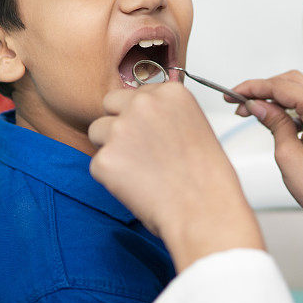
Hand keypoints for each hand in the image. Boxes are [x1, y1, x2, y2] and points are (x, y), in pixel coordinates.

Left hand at [88, 82, 264, 271]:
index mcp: (170, 92)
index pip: (136, 93)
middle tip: (137, 150)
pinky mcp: (105, 159)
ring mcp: (121, 129)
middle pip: (110, 104)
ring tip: (138, 170)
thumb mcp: (194, 126)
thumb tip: (142, 118)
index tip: (150, 133)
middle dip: (118, 123)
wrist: (204, 210)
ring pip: (97, 131)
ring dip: (111, 148)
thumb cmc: (206, 176)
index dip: (140, 116)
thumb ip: (165, 113)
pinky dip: (110, 177)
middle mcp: (143, 103)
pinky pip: (97, 164)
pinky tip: (136, 186)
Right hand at [230, 70, 302, 244]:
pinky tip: (272, 117)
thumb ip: (273, 122)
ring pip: (300, 91)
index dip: (254, 88)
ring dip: (275, 97)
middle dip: (263, 89)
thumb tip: (257, 105)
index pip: (281, 86)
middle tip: (239, 101)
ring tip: (251, 110)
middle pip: (291, 82)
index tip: (233, 93)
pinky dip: (289, 107)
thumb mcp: (287, 153)